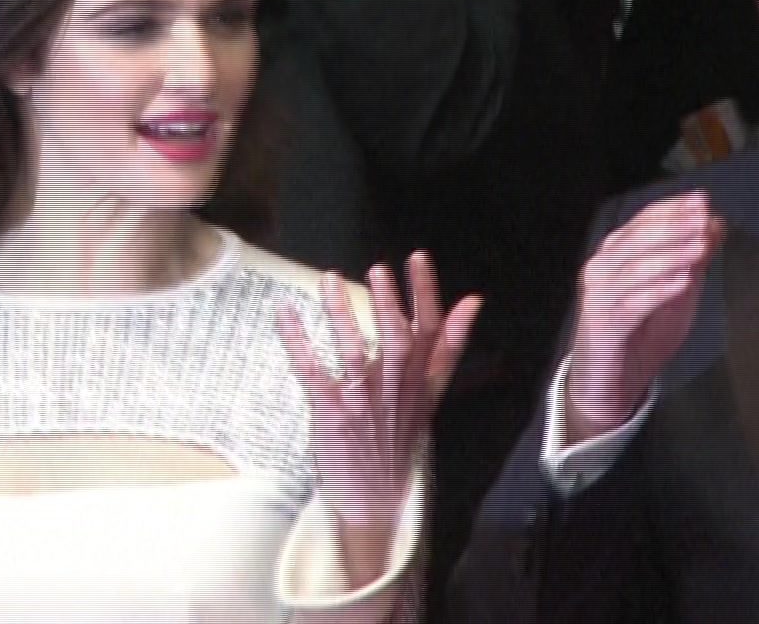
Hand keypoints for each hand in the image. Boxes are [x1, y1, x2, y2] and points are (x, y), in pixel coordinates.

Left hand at [277, 252, 479, 584]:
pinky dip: (297, 341)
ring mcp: (360, 403)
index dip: (425, 294)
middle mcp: (393, 390)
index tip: (416, 258)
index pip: (431, 334)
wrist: (376, 500)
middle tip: (378, 270)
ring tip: (329, 281)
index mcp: (419, 381)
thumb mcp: (430, 394)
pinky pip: (312, 372)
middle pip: (397, 342)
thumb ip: (448, 348)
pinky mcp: (329, 414)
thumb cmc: (400, 441)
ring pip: (354, 354)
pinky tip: (285, 312)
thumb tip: (472, 302)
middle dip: (389, 305)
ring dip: (342, 316)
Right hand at [564, 193, 723, 446]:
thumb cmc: (640, 334)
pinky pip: (632, 305)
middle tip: (703, 217)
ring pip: (635, 268)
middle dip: (673, 226)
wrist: (606, 385)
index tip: (703, 201)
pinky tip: (682, 281)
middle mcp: (602, 269)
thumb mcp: (676, 293)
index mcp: (617, 254)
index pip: (643, 221)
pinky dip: (658, 290)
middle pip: (638, 239)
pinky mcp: (602, 327)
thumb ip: (692, 260)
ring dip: (671, 254)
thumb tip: (716, 224)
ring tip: (700, 245)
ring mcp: (598, 297)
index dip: (673, 209)